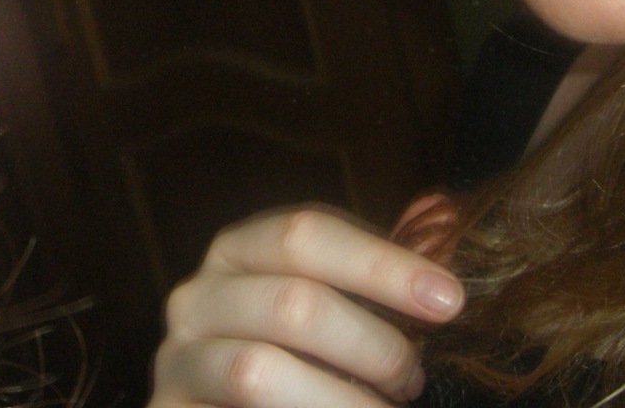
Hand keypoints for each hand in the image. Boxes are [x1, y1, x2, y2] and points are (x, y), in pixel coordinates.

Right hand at [149, 205, 464, 407]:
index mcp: (237, 251)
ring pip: (258, 371)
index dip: (381, 262)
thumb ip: (368, 287)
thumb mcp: (326, 309)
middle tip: (414, 378)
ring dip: (341, 399)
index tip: (449, 300)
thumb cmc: (294, 360)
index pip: (304, 232)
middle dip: (371, 343)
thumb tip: (445, 261)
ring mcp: (176, 361)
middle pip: (291, 302)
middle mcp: (195, 297)